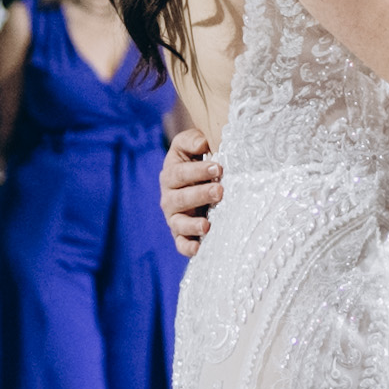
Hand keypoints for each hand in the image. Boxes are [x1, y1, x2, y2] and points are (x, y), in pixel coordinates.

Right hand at [159, 125, 221, 255]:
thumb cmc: (196, 160)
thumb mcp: (190, 146)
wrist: (198, 180)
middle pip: (180, 199)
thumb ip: (193, 140)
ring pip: (178, 223)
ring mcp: (174, 218)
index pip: (179, 173)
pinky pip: (181, 244)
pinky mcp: (181, 235)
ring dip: (192, 225)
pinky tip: (199, 248)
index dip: (198, 171)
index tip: (218, 168)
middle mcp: (169, 198)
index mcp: (171, 175)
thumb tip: (202, 144)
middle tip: (220, 190)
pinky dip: (188, 248)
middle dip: (199, 195)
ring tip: (207, 225)